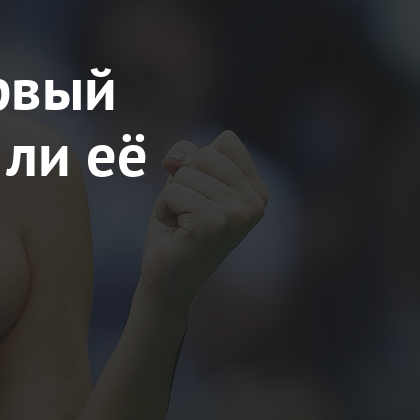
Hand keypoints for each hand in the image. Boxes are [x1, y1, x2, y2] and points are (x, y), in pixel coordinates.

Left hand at [138, 130, 267, 318]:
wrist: (167, 280)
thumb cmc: (176, 229)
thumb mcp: (184, 182)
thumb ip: (187, 157)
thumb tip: (177, 158)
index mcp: (256, 189)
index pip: (226, 140)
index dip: (197, 159)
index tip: (198, 192)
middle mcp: (255, 201)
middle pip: (203, 154)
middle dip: (182, 180)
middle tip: (188, 213)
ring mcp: (238, 213)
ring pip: (184, 174)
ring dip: (171, 198)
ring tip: (183, 225)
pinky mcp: (214, 223)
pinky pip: (172, 192)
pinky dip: (163, 209)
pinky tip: (176, 231)